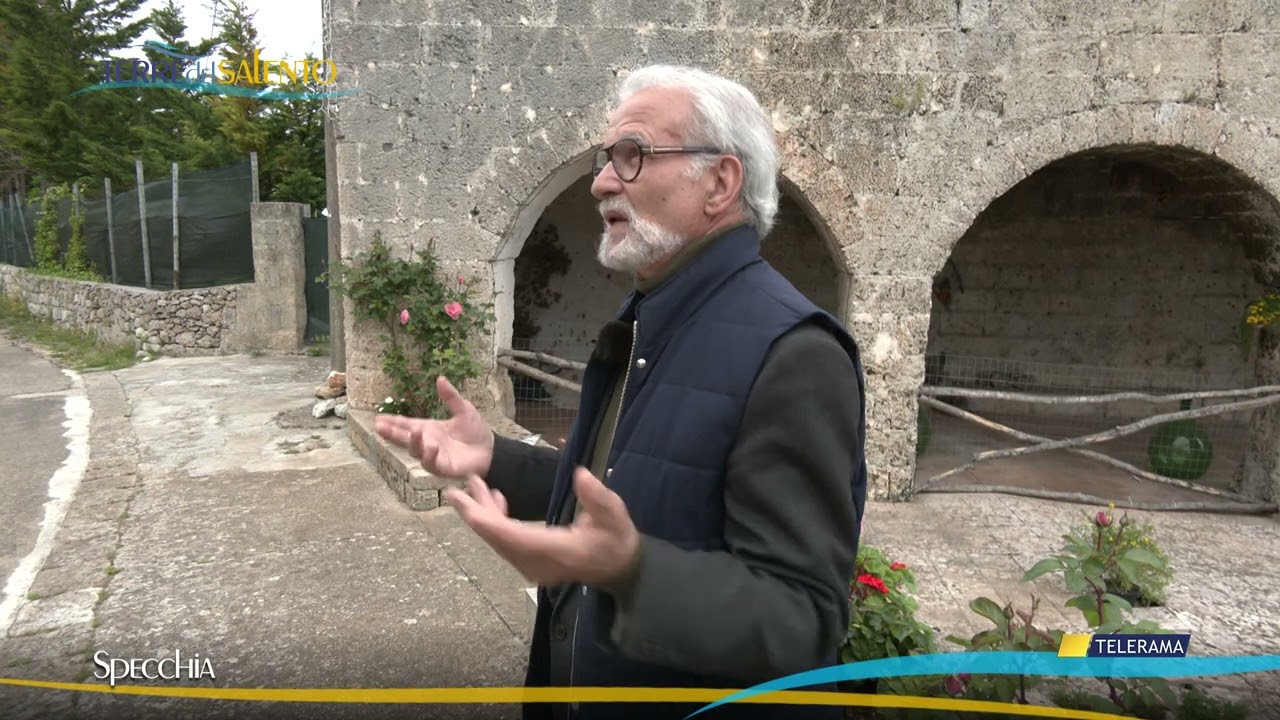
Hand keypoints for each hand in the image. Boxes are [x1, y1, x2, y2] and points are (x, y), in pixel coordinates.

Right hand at [374, 376, 494, 478]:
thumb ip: (450, 396)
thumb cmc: (476, 431)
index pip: (406, 425)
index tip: (378, 418)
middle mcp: (427, 442)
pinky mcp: (443, 468)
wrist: (492, 450)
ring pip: (416, 451)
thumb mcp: (463, 409)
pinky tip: (430, 446)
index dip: (392, 422)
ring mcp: (433, 456)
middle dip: (391, 433)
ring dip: (413, 442)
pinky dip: (429, 455)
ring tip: (413, 432)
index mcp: (429, 429)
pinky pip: (432, 463)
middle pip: (404, 438)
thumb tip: (440, 378)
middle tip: (379, 427)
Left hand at [444, 466, 640, 587]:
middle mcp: (539, 563)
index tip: (466, 504)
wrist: (619, 567)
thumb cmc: (616, 538)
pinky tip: (496, 500)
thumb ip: (598, 496)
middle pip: (498, 540)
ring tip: (471, 488)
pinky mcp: (531, 565)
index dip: (487, 521)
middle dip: (475, 515)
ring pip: (499, 542)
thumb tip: (580, 475)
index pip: (513, 537)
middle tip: (455, 492)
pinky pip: (506, 544)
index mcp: (557, 550)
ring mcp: (533, 567)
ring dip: (483, 516)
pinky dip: (496, 523)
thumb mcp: (615, 514)